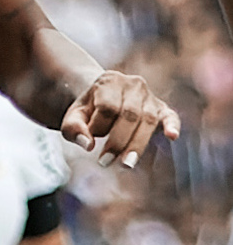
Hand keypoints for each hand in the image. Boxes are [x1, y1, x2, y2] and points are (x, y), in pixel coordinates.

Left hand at [61, 70, 178, 167]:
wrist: (101, 99)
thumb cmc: (87, 112)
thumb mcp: (72, 117)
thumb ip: (73, 129)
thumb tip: (88, 145)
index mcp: (108, 81)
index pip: (107, 106)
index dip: (98, 127)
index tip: (90, 141)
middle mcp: (133, 84)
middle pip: (129, 114)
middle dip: (118, 141)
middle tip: (104, 162)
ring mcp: (149, 96)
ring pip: (147, 119)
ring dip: (137, 143)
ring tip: (126, 164)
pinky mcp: (161, 108)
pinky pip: (170, 115)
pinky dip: (172, 125)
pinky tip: (172, 136)